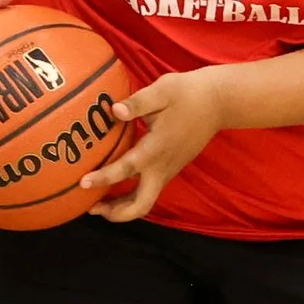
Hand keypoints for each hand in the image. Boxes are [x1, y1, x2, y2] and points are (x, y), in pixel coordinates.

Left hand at [85, 70, 226, 220]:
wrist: (219, 102)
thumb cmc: (188, 93)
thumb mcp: (162, 91)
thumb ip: (137, 103)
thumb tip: (113, 110)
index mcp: (156, 149)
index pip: (127, 169)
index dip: (105, 178)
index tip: (84, 182)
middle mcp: (162, 167)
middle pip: (141, 205)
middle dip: (117, 212)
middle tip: (92, 208)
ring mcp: (168, 170)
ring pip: (145, 201)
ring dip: (122, 207)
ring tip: (98, 204)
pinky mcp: (170, 168)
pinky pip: (148, 189)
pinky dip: (130, 195)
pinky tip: (115, 185)